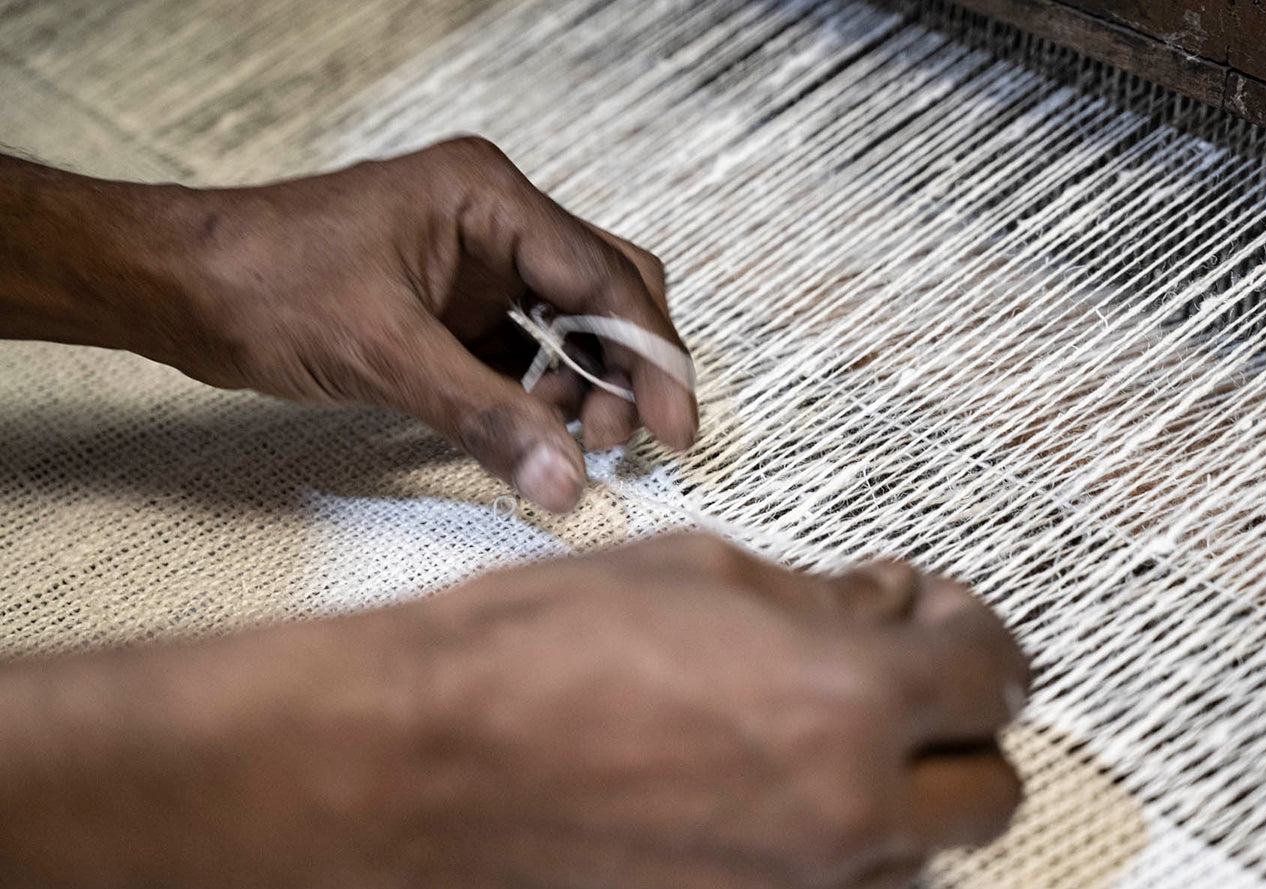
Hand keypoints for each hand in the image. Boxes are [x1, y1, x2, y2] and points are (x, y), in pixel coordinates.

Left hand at [0, 141, 696, 511]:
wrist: (181, 289)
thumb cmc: (264, 286)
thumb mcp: (385, 355)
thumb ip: (485, 418)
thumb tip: (568, 482)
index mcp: (489, 198)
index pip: (605, 275)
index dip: (649, 354)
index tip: (675, 425)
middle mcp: (494, 220)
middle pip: (605, 291)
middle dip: (622, 370)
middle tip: (618, 444)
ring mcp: (475, 261)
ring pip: (571, 324)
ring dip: (582, 388)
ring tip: (566, 447)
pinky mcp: (454, 304)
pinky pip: (525, 349)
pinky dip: (539, 394)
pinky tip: (533, 434)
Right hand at [0, 534, 1030, 888]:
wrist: (422, 764)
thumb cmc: (535, 655)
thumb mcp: (699, 573)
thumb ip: (820, 597)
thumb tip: (886, 601)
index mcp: (846, 705)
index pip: (993, 674)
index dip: (979, 631)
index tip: (943, 613)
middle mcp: (843, 817)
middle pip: (990, 791)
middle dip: (963, 726)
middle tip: (905, 672)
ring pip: (919, 852)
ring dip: (902, 790)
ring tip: (824, 729)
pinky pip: (837, 887)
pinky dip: (833, 838)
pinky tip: (767, 781)